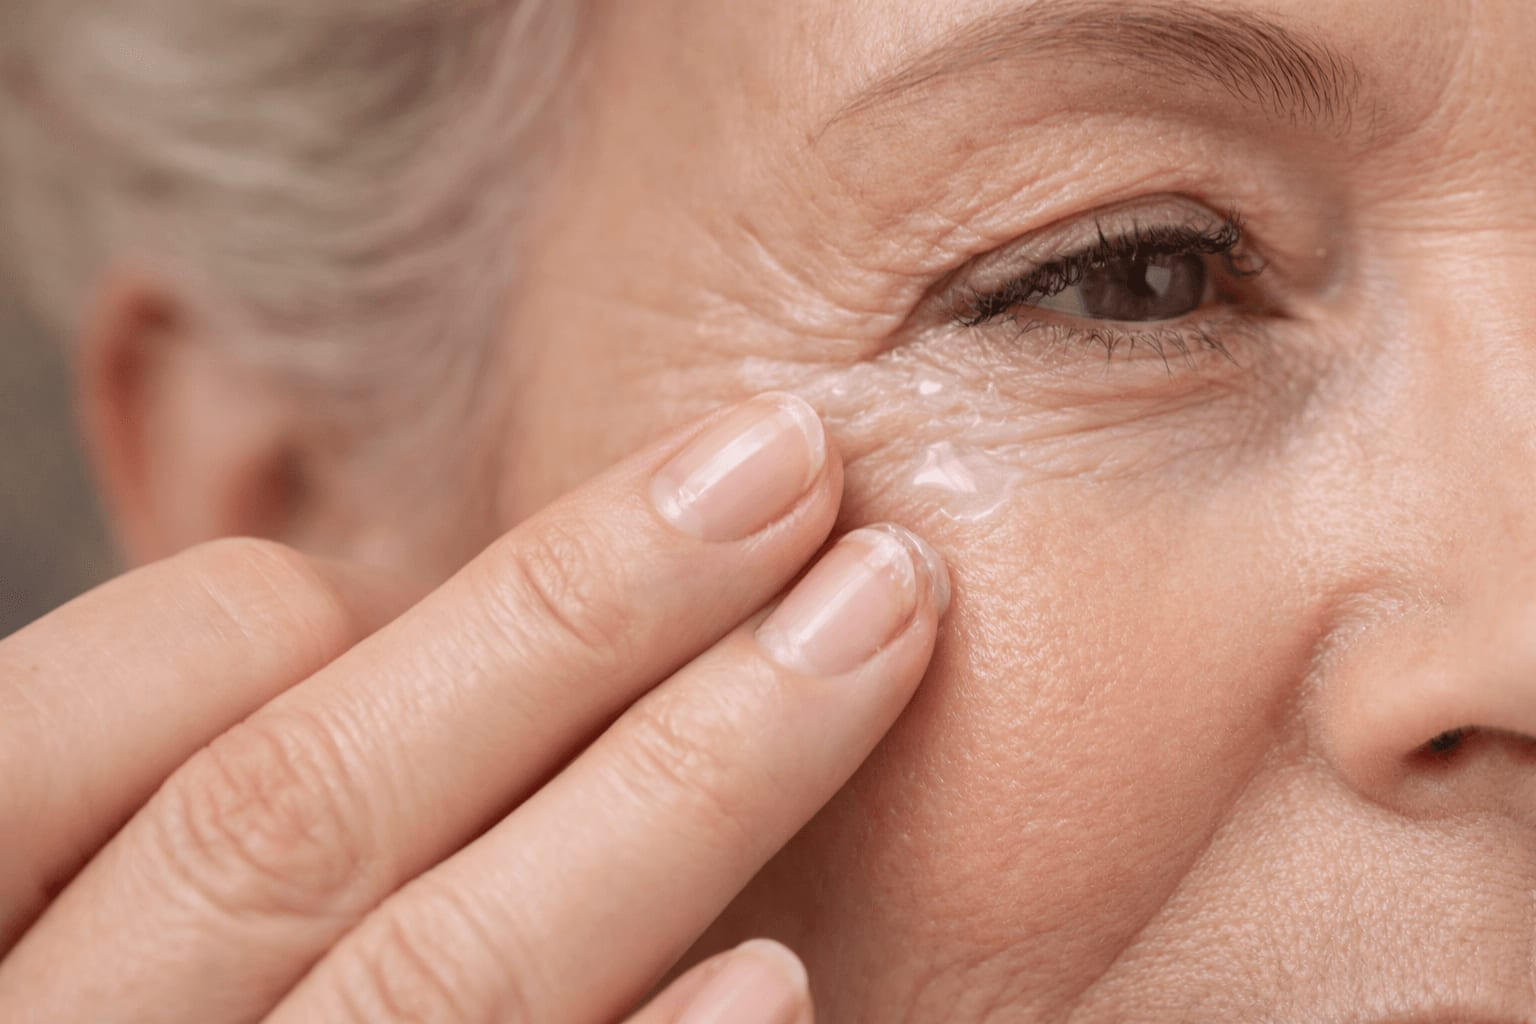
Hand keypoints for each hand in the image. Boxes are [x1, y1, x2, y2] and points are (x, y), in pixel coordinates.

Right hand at [0, 393, 948, 1022]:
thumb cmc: (148, 1014)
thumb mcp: (101, 926)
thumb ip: (192, 839)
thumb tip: (352, 629)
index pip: (61, 738)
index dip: (243, 620)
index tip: (405, 576)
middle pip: (305, 816)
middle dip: (578, 609)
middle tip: (791, 461)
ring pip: (437, 979)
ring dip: (688, 777)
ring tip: (877, 616)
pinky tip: (786, 980)